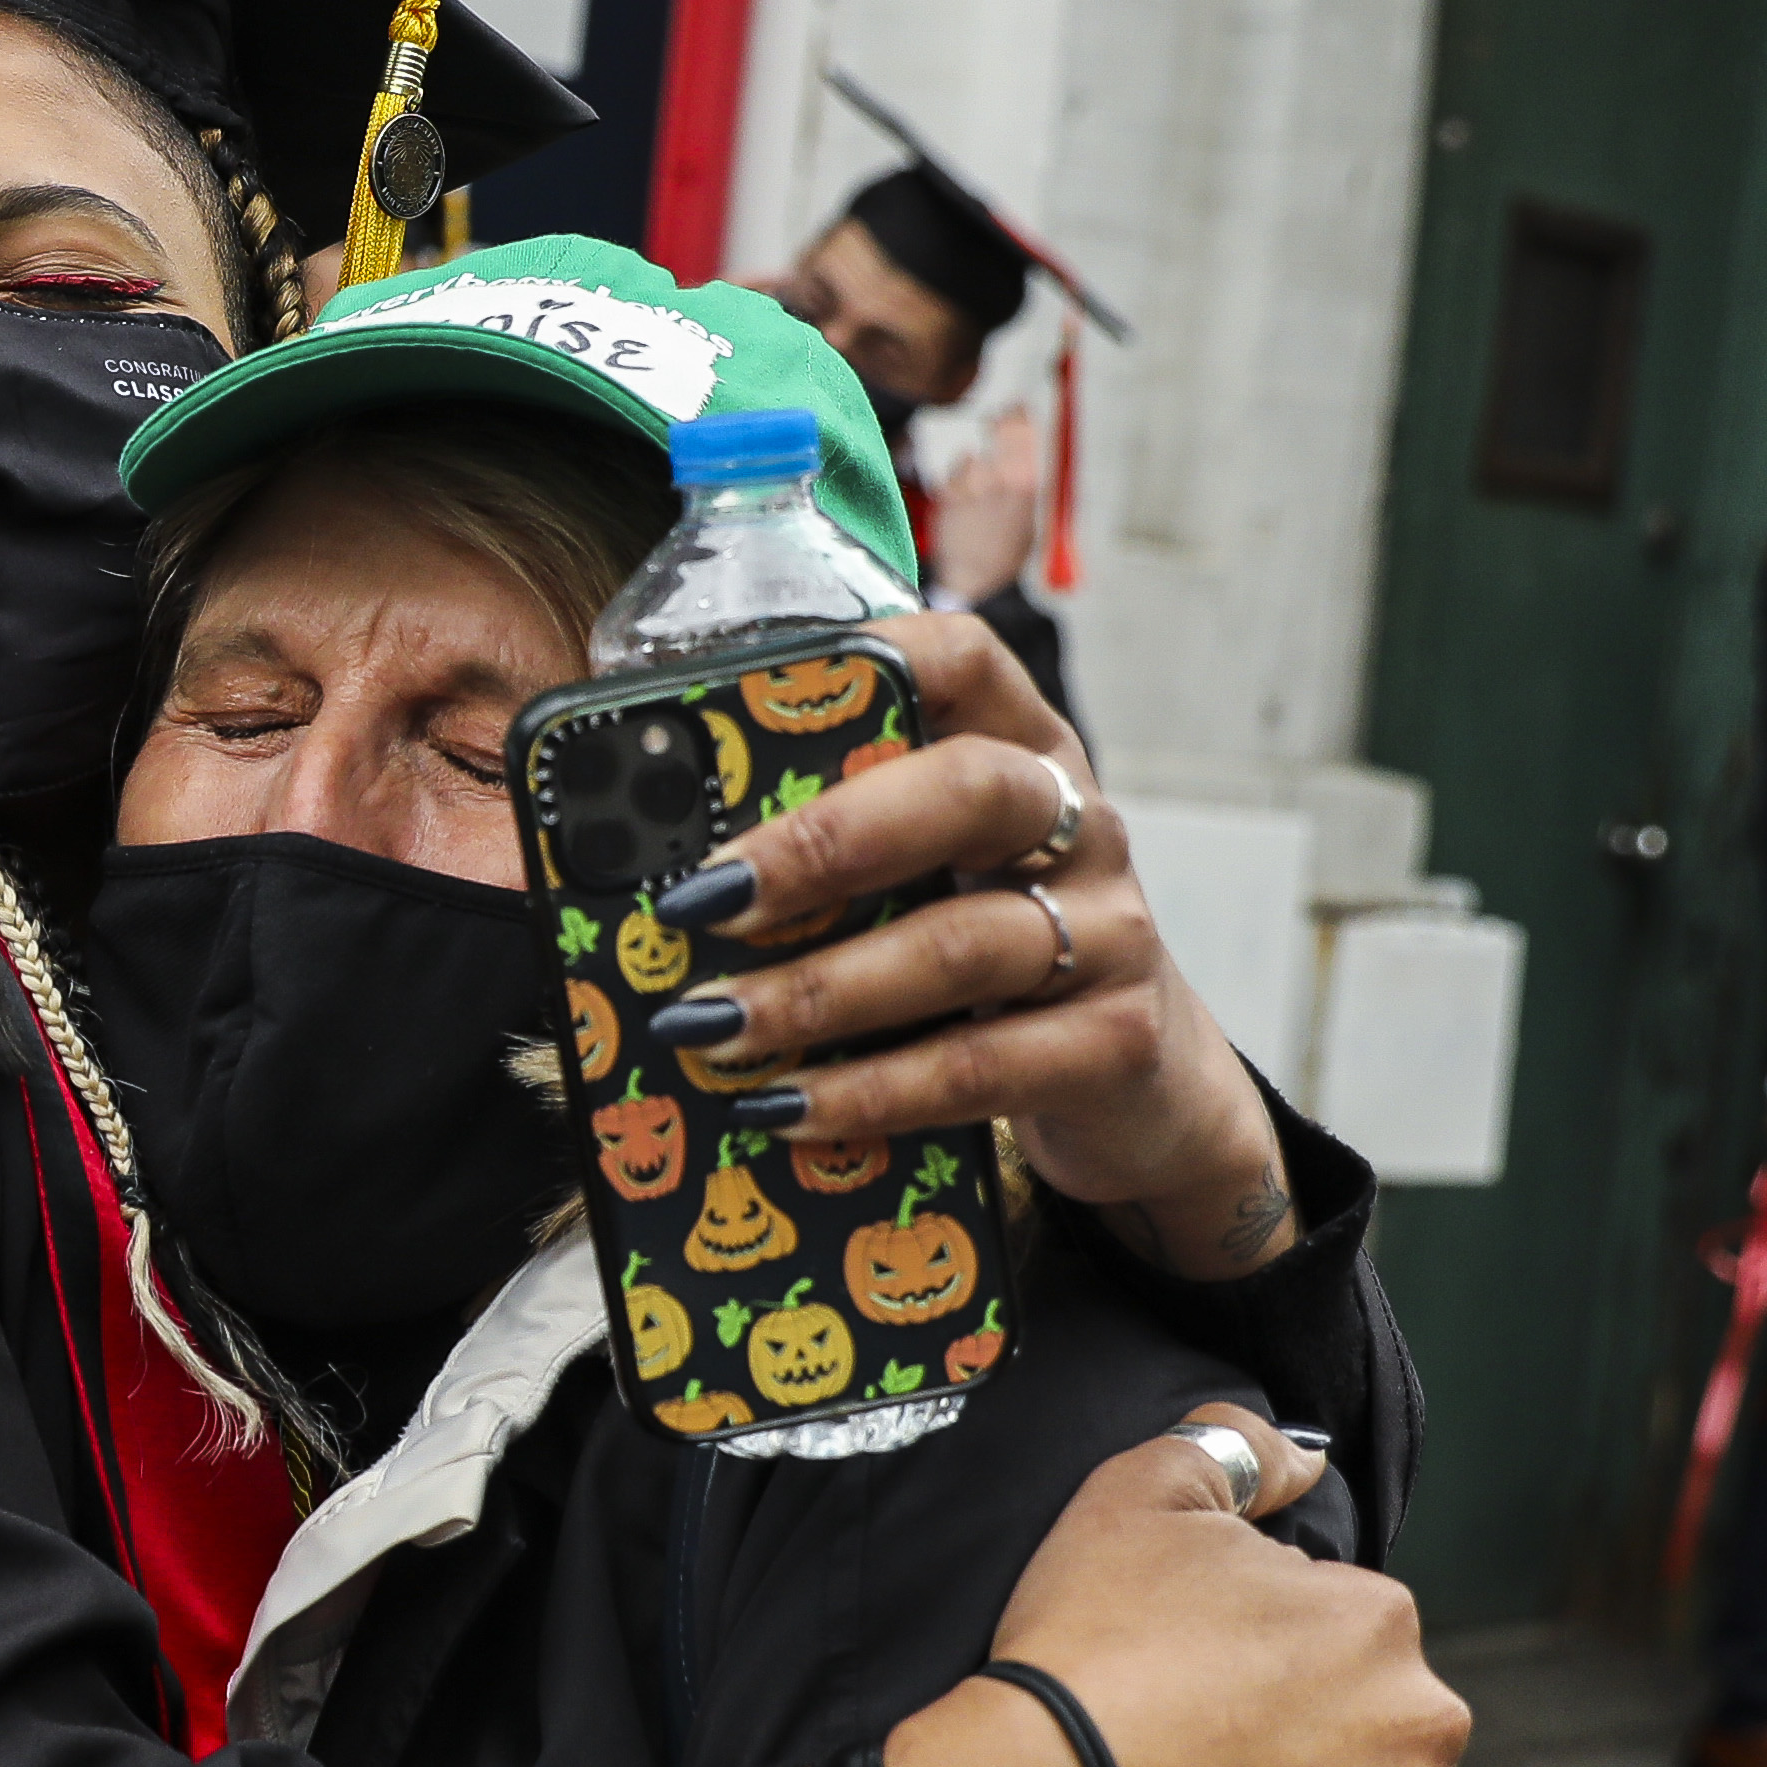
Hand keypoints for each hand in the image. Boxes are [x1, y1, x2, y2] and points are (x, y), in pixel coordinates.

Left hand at [659, 611, 1302, 1279]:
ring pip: (963, 944)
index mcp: (1017, 752)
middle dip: (822, 843)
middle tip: (700, 899)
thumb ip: (821, 857)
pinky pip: (982, 1066)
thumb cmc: (983, 966)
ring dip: (816, 992)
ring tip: (705, 1028)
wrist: (1138, 1091)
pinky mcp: (1115, 1043)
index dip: (872, 657)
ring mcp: (1111, 930)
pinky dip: (872, 1091)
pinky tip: (785, 1109)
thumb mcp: (920, 885)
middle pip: (967, 791)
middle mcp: (1078, 823)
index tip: (752, 700)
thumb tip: (628, 870)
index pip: (964, 658)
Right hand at [882, 1408, 1470, 1766]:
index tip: (1203, 1684)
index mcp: (1378, 1618)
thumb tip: (1300, 1460)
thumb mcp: (1134, 1497)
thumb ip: (1231, 1451)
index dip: (1267, 1658)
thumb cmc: (1087, 1652)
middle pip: (1382, 1728)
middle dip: (1319, 1741)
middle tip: (1214, 1760)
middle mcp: (1426, 1719)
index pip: (1345, 1634)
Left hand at [915, 405, 1045, 607]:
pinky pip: (956, 473)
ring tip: (982, 491)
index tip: (1019, 407)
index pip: (1027, 436)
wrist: (970, 577)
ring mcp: (971, 486)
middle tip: (1001, 417)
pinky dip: (961, 478)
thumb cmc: (1004, 553)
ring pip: (976, 458)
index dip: (1022, 418)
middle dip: (1002, 423)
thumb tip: (1027, 456)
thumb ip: (1028, 487)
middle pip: (1002, 434)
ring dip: (978, 465)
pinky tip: (967, 499)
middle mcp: (1000, 481)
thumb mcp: (1030, 521)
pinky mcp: (948, 493)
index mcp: (1028, 487)